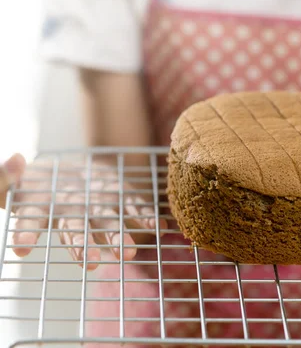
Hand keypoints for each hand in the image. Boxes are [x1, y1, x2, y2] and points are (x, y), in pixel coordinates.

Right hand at [1, 153, 166, 269]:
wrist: (69, 170)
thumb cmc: (36, 181)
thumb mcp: (17, 176)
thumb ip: (6, 173)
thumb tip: (14, 158)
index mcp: (44, 210)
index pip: (32, 223)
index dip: (27, 234)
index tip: (22, 248)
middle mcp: (73, 215)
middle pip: (77, 233)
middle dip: (84, 248)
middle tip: (92, 265)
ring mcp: (99, 208)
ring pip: (108, 225)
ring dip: (119, 238)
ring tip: (130, 252)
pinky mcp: (120, 197)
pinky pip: (135, 208)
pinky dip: (147, 217)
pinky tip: (160, 227)